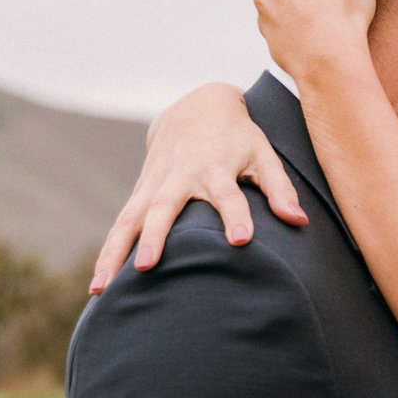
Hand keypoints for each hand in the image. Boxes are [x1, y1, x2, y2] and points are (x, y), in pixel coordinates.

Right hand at [88, 83, 306, 291]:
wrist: (196, 108)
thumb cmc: (237, 136)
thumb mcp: (263, 153)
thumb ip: (279, 188)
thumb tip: (298, 221)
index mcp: (215, 168)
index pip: (228, 195)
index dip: (235, 216)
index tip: (242, 241)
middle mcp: (180, 177)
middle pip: (163, 208)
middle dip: (154, 237)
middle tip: (147, 267)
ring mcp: (155, 185)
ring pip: (130, 220)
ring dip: (114, 253)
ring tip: (102, 288)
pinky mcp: (141, 193)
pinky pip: (121, 225)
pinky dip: (109, 252)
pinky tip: (99, 285)